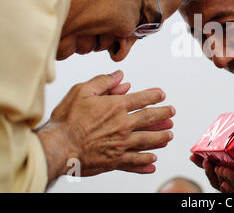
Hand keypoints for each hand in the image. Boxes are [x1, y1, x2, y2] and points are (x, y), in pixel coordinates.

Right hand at [37, 70, 174, 182]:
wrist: (58, 148)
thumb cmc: (67, 119)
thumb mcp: (82, 91)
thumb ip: (103, 82)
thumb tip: (119, 75)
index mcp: (116, 107)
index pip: (141, 99)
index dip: (154, 95)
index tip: (162, 94)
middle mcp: (123, 125)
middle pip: (150, 119)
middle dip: (163, 115)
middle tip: (172, 113)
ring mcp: (121, 144)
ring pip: (147, 140)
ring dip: (160, 137)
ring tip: (169, 136)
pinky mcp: (115, 160)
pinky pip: (135, 161)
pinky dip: (145, 162)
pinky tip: (153, 162)